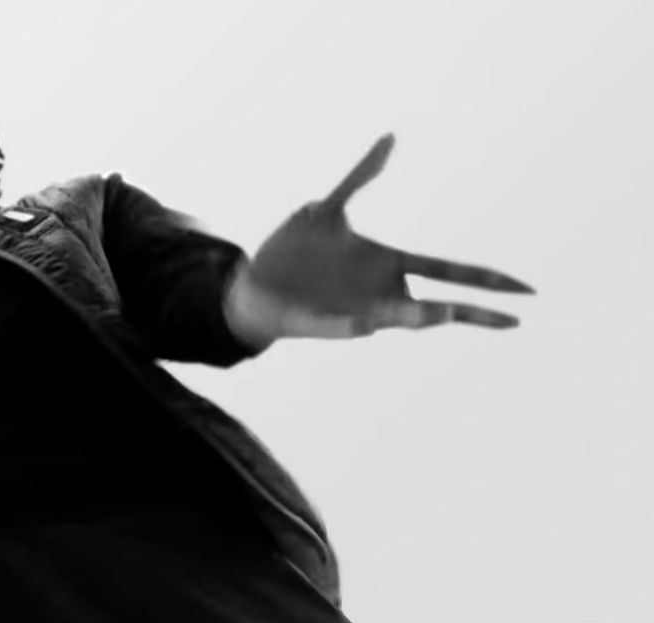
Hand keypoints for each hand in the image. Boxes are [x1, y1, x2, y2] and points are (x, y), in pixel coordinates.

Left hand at [244, 134, 534, 337]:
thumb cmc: (296, 251)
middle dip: (472, 312)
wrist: (254, 284)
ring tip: (443, 314)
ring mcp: (355, 312)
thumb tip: (391, 137)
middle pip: (437, 306)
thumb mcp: (328, 209)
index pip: (448, 271)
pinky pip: (340, 328)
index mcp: (389, 264)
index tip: (525, 289)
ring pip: (397, 321)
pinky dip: (350, 327)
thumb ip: (360, 176)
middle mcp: (381, 293)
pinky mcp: (322, 325)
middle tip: (512, 320)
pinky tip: (365, 326)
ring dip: (418, 319)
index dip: (486, 279)